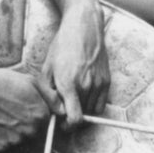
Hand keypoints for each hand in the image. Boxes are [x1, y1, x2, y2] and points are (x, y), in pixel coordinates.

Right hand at [0, 67, 51, 151]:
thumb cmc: (3, 83)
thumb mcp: (31, 81)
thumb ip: (52, 97)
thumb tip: (64, 111)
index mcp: (41, 115)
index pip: (47, 124)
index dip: (38, 116)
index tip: (26, 109)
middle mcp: (30, 130)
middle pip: (35, 133)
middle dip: (27, 125)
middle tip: (12, 112)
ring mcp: (15, 140)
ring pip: (20, 140)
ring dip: (14, 132)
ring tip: (2, 116)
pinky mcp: (0, 147)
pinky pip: (6, 146)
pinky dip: (2, 138)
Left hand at [41, 2, 109, 124]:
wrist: (83, 28)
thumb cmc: (62, 47)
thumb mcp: (46, 69)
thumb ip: (49, 95)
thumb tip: (57, 113)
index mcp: (68, 84)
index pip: (74, 119)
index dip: (66, 125)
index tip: (62, 122)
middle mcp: (86, 85)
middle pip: (81, 116)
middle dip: (72, 115)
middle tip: (65, 105)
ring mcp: (98, 83)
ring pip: (91, 111)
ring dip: (82, 109)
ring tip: (74, 96)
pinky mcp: (107, 80)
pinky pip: (101, 104)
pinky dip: (93, 105)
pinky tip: (85, 94)